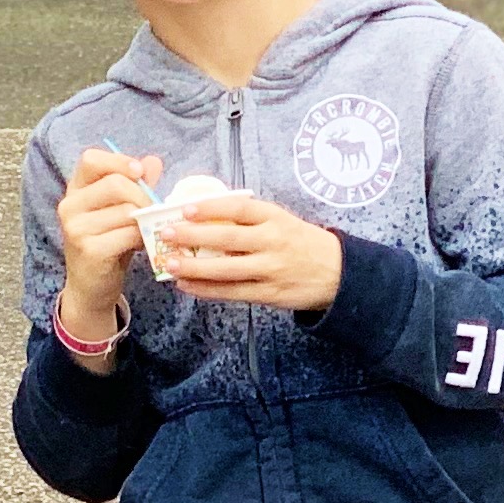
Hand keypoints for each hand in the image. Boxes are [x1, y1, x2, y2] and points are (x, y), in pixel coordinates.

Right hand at [52, 146, 160, 353]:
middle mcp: (69, 206)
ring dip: (145, 220)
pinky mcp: (89, 250)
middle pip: (115, 183)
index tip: (139, 173)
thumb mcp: (120, 210)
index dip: (118, 161)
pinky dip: (142, 238)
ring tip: (147, 230)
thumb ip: (136, 185)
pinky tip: (142, 244)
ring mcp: (76, 229)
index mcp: (75, 190)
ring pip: (125, 210)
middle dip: (143, 196)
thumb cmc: (108, 244)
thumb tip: (153, 161)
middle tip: (152, 211)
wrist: (90, 287)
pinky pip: (128, 234)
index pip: (91, 159)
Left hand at [153, 193, 344, 312]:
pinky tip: (186, 286)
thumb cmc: (300, 242)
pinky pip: (232, 292)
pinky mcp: (268, 293)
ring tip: (169, 264)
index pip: (239, 210)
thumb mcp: (282, 221)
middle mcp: (273, 242)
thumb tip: (203, 213)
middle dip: (193, 237)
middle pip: (228, 239)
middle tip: (166, 234)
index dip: (211, 208)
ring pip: (226, 270)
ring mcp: (270, 270)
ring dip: (194, 268)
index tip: (185, 208)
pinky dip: (206, 290)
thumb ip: (250, 219)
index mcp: (276, 219)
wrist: (337, 273)